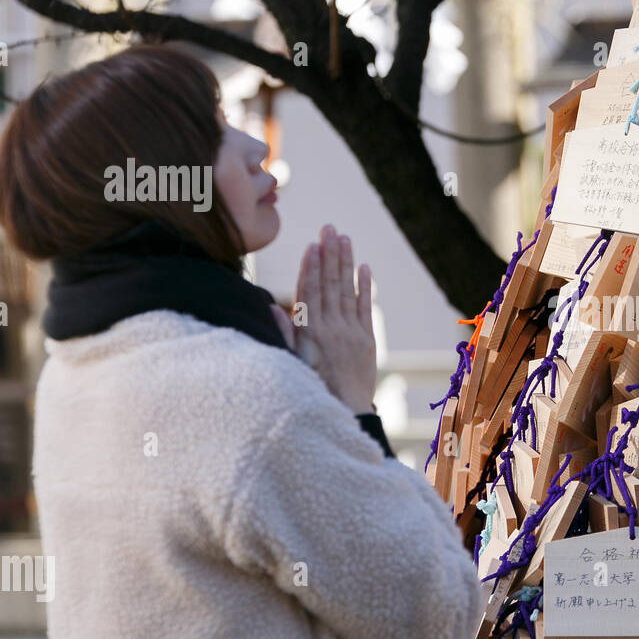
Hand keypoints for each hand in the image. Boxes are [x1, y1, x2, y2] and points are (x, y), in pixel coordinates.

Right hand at [281, 224, 376, 412]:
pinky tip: (364, 267)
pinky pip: (366, 307)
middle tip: (329, 228)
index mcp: (308, 332)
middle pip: (329, 284)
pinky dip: (365, 286)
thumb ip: (283, 333)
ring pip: (347, 290)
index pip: (308, 291)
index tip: (312, 245)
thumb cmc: (312, 388)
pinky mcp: (367, 338)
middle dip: (329, 254)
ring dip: (345, 263)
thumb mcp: (290, 362)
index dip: (310, 267)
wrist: (344, 410)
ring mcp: (350, 331)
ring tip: (344, 238)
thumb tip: (271, 306)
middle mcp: (330, 327)